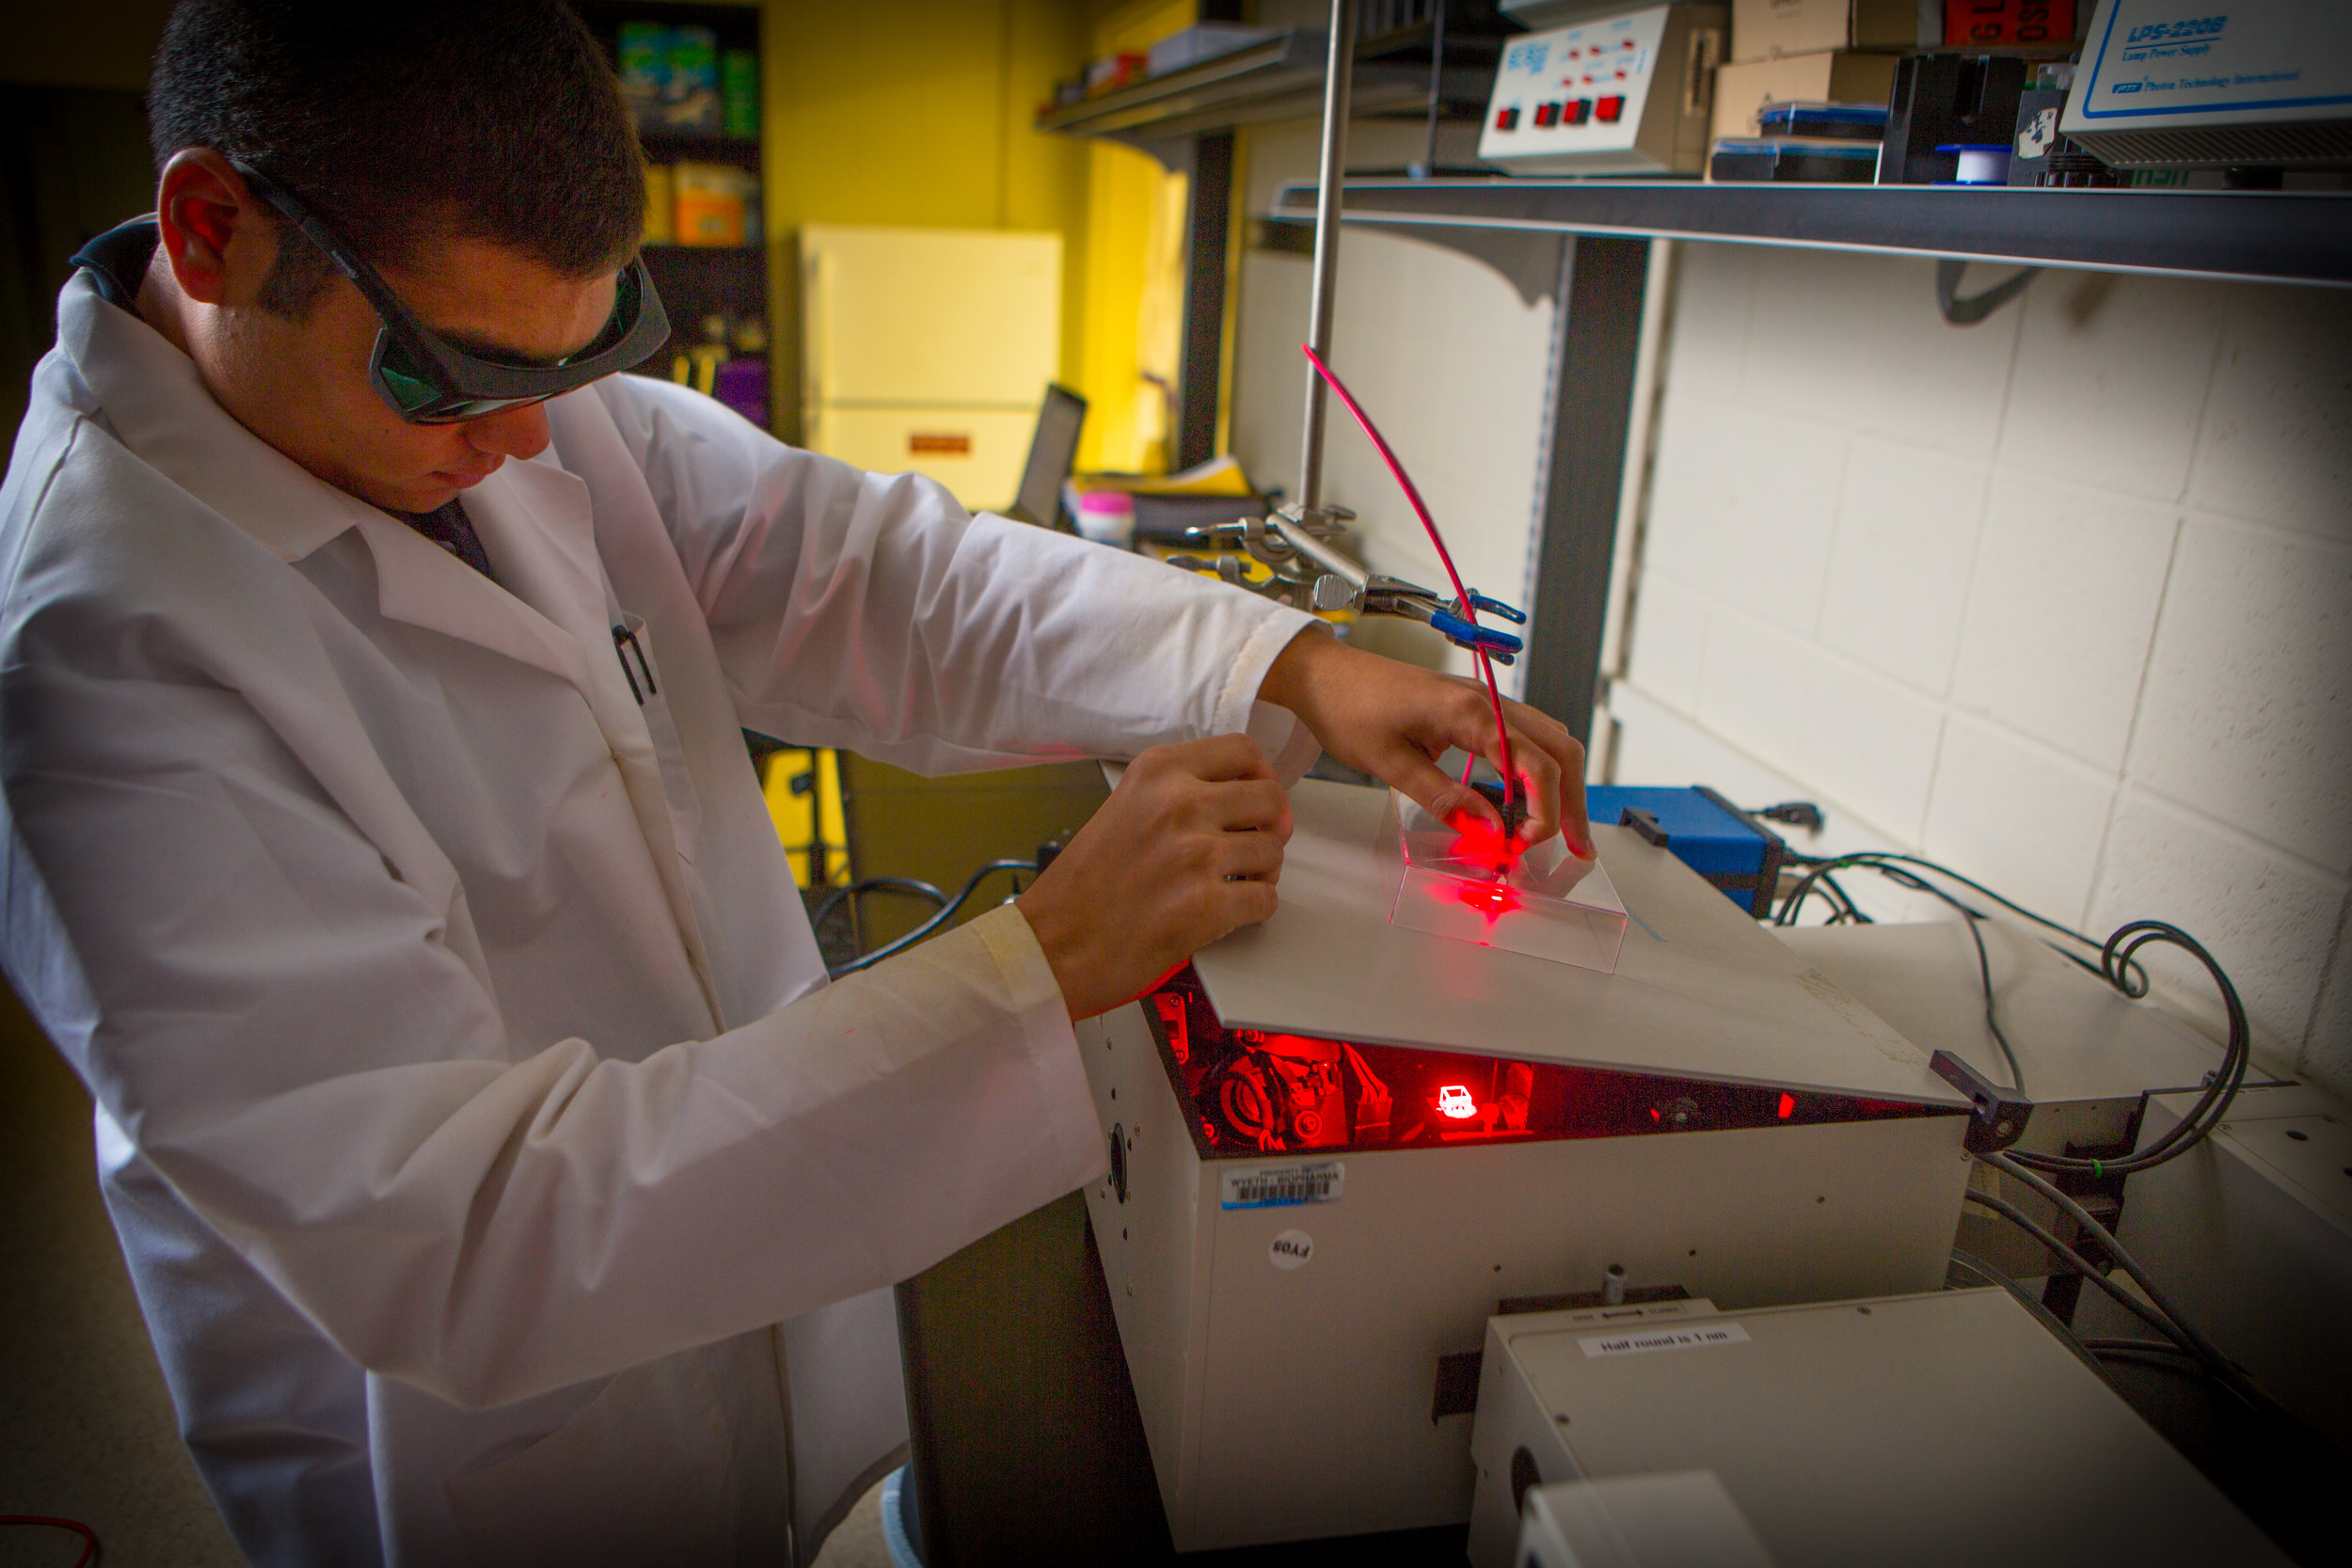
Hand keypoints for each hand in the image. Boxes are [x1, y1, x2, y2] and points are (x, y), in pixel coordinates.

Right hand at [1017, 735, 1290, 1020]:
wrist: (1051, 945)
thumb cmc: (1082, 886)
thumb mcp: (1124, 807)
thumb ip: (1178, 793)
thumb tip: (1242, 798)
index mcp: (1158, 771)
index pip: (1243, 751)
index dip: (1261, 777)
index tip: (1257, 800)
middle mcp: (1181, 803)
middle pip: (1271, 800)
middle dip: (1270, 828)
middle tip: (1253, 849)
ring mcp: (1197, 853)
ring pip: (1273, 852)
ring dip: (1263, 872)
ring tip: (1233, 885)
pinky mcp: (1208, 905)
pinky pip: (1266, 899)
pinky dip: (1255, 910)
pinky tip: (1227, 913)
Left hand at [1258, 631, 1591, 855]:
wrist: (1323, 673)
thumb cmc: (1347, 709)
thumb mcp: (1390, 764)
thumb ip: (1444, 798)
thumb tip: (1491, 831)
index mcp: (1470, 711)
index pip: (1534, 764)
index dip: (1543, 811)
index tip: (1525, 845)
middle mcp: (1487, 700)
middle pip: (1559, 750)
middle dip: (1573, 802)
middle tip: (1579, 847)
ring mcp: (1485, 701)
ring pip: (1549, 741)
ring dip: (1562, 785)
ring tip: (1560, 831)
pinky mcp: (1474, 707)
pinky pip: (1524, 737)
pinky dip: (1538, 770)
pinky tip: (1528, 801)